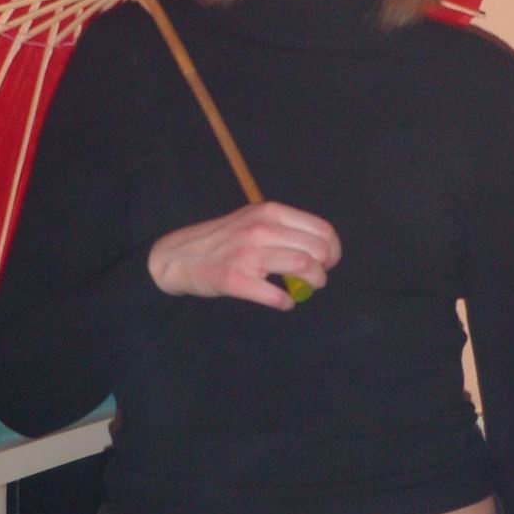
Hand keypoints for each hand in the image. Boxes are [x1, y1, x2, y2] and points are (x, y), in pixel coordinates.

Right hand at [146, 201, 341, 310]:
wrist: (180, 256)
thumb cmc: (224, 239)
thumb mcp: (254, 219)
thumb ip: (284, 228)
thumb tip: (321, 248)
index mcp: (270, 212)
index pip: (322, 229)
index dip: (333, 249)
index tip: (329, 261)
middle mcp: (262, 229)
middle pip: (318, 251)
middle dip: (325, 270)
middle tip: (316, 279)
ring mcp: (249, 254)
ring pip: (305, 268)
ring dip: (312, 285)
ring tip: (305, 289)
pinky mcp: (236, 279)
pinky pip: (277, 295)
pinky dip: (286, 302)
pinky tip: (283, 301)